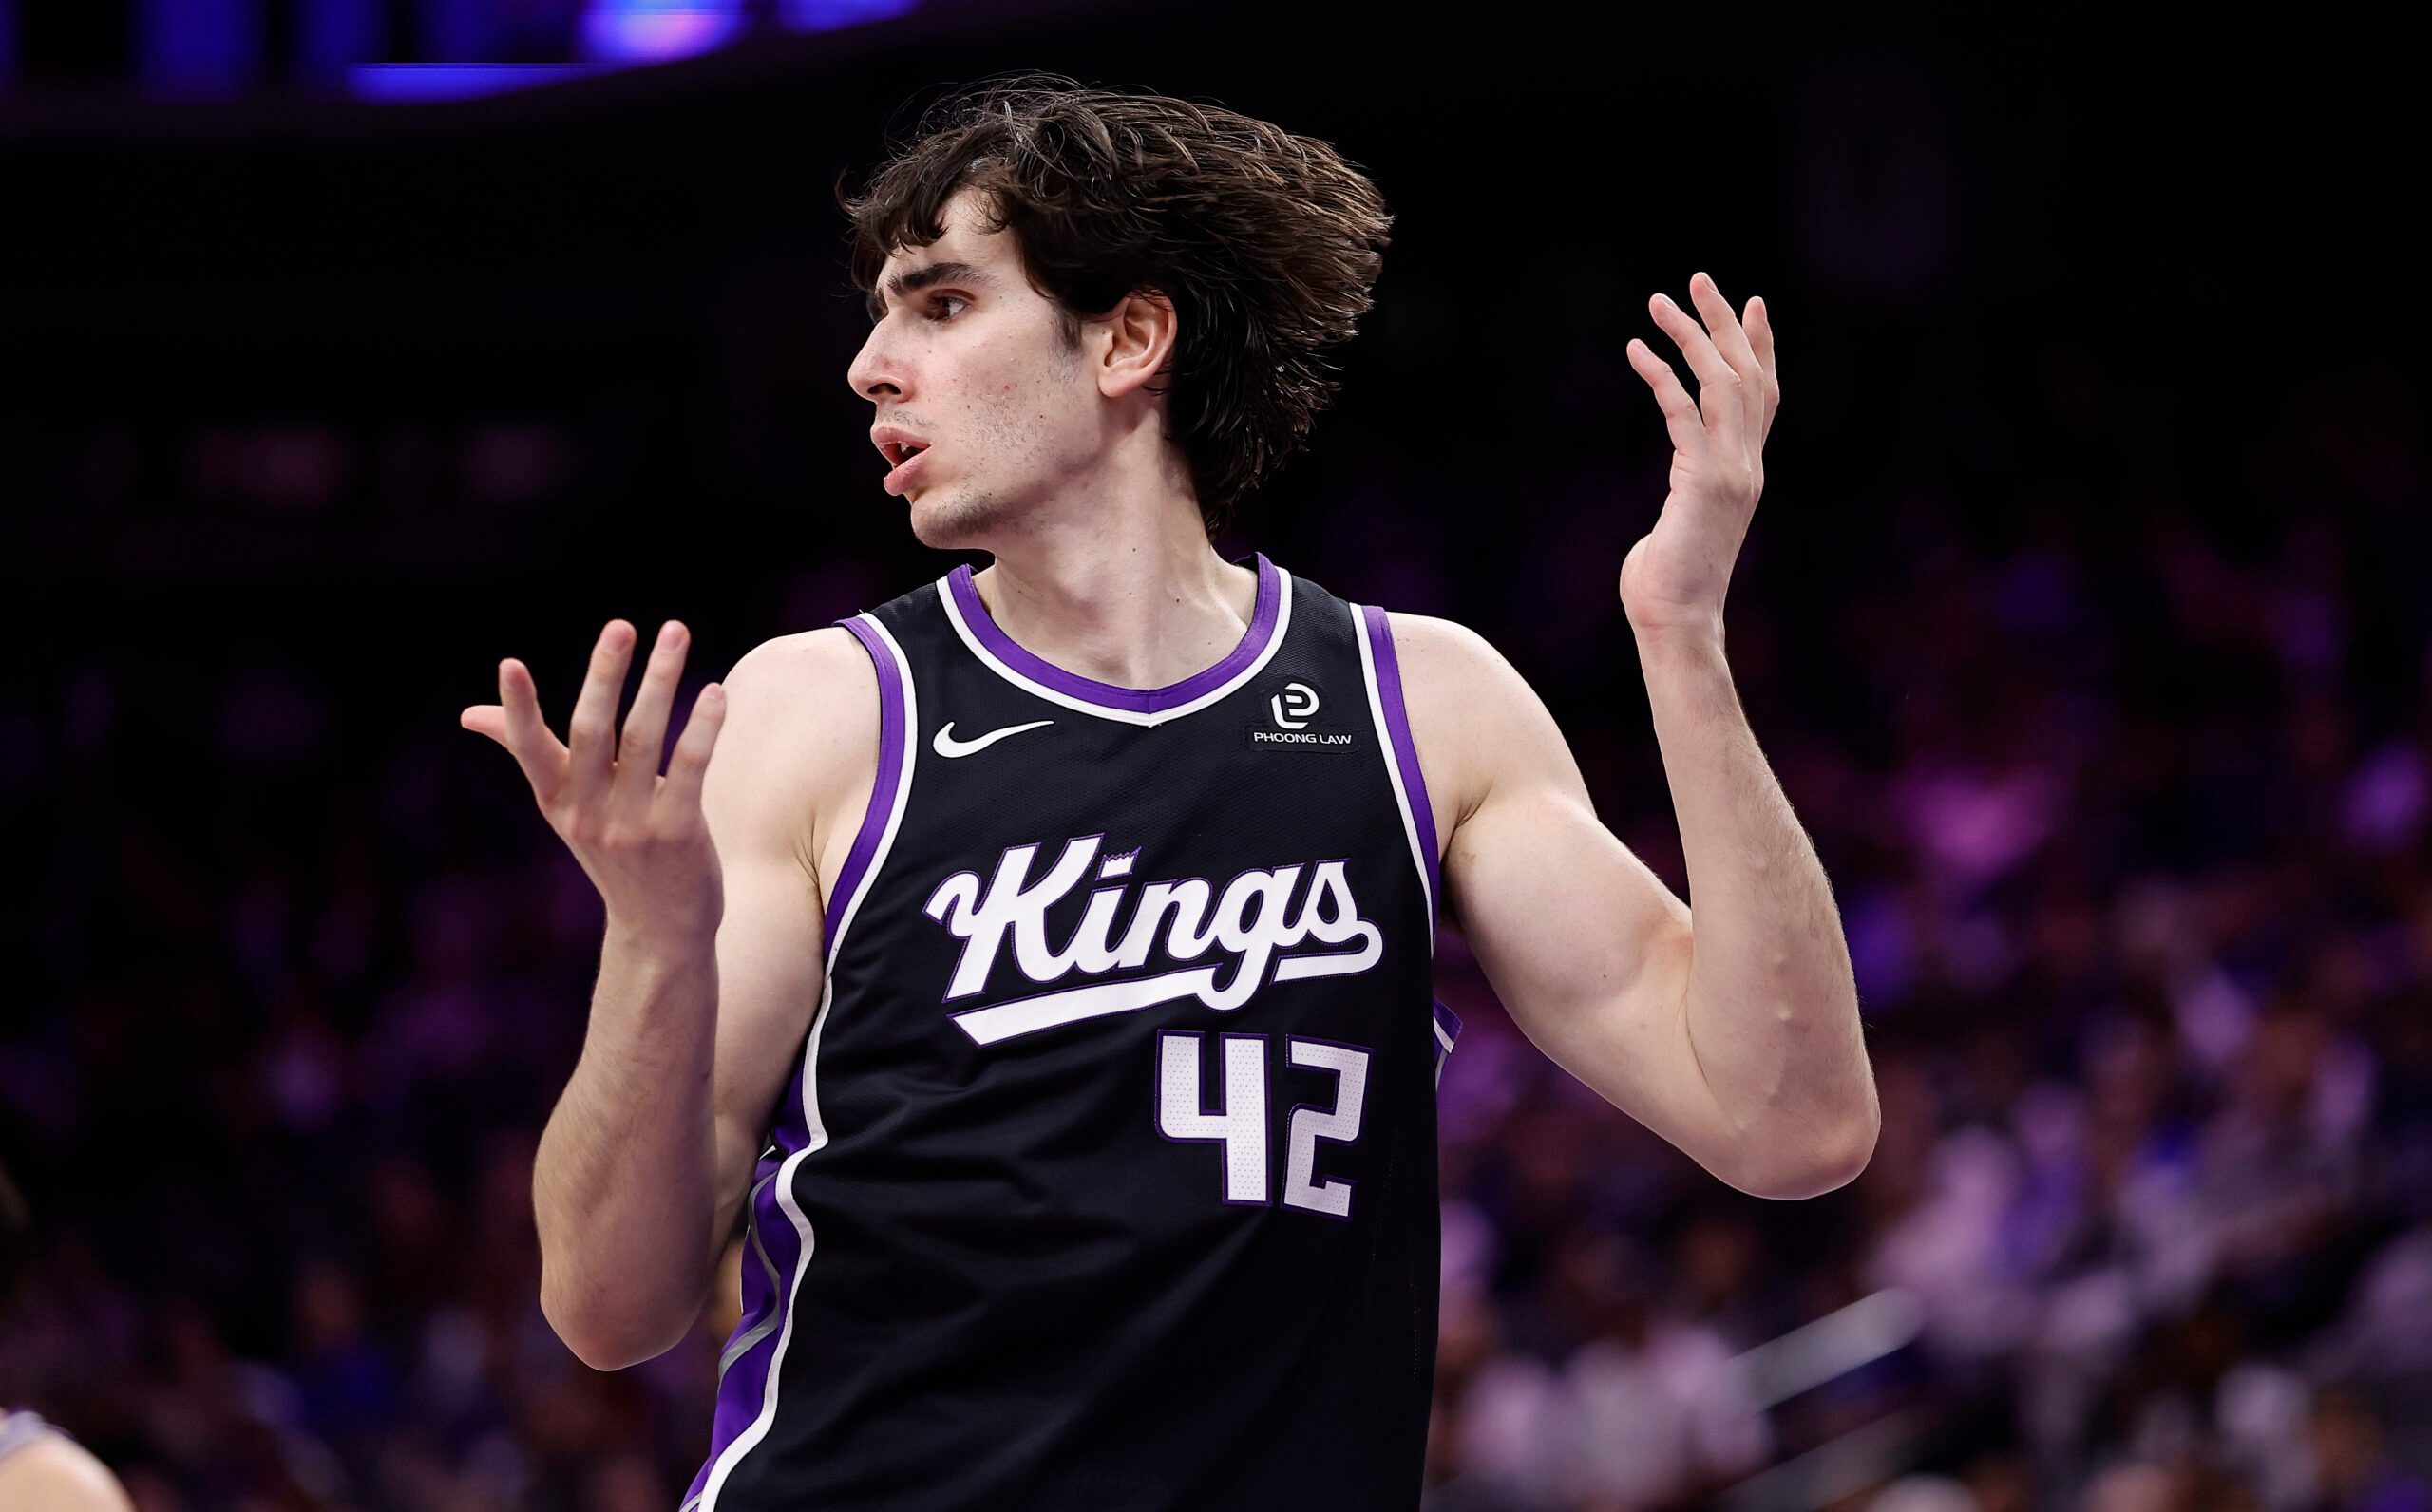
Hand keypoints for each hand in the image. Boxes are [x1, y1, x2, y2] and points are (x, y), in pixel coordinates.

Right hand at [461, 620, 728, 946]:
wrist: (659, 930)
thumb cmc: (615, 854)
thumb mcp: (566, 807)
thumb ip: (527, 752)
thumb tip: (470, 714)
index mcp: (557, 799)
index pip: (529, 747)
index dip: (518, 707)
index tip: (509, 663)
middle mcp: (587, 811)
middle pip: (591, 731)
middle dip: (604, 675)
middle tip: (620, 626)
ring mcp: (631, 825)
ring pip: (643, 739)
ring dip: (660, 682)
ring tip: (675, 633)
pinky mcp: (677, 834)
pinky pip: (689, 770)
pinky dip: (702, 729)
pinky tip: (716, 693)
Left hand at [1619, 271, 1780, 639]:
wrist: (1675, 622)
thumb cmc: (1666, 586)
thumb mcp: (1681, 528)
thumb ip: (1684, 501)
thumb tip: (1671, 509)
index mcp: (1746, 472)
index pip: (1764, 396)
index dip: (1761, 347)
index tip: (1753, 303)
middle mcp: (1748, 465)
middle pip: (1748, 375)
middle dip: (1725, 322)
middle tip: (1699, 279)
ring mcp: (1731, 471)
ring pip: (1722, 383)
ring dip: (1691, 336)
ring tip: (1658, 301)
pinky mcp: (1704, 480)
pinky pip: (1683, 411)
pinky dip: (1660, 376)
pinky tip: (1635, 351)